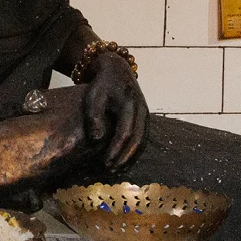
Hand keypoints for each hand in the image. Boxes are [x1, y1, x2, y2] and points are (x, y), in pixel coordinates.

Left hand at [82, 50, 146, 171]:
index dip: (116, 150)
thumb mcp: (94, 95)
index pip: (125, 133)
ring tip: (117, 171)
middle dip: (125, 158)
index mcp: (129, 103)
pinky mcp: (145, 118)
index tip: (105, 164)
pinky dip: (135, 152)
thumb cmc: (102, 83)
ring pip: (143, 141)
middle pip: (138, 140)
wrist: (117, 69)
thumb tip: (96, 139)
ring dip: (131, 158)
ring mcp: (146, 114)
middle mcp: (142, 110)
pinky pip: (143, 138)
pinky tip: (124, 162)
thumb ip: (94, 116)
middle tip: (111, 171)